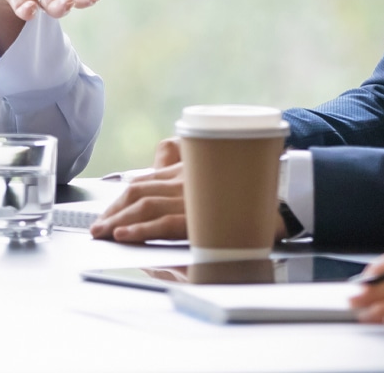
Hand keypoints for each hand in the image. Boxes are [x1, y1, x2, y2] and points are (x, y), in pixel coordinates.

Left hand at [88, 138, 289, 244]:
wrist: (286, 192)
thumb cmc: (250, 182)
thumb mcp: (214, 164)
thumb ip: (186, 156)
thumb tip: (163, 148)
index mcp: (186, 171)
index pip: (142, 183)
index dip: (119, 199)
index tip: (106, 214)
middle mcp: (186, 181)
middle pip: (137, 193)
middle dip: (113, 212)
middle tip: (97, 228)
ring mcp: (193, 196)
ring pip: (145, 206)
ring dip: (119, 221)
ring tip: (104, 233)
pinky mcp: (203, 215)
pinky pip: (164, 222)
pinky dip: (140, 228)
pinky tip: (125, 235)